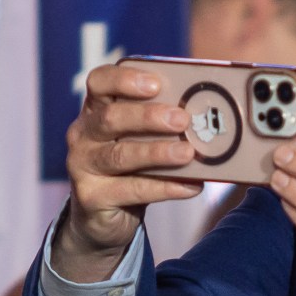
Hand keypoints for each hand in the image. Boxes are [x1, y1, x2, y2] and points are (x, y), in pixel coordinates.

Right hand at [55, 63, 201, 282]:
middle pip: (111, 118)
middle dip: (148, 116)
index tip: (156, 83)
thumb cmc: (132, 166)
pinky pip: (131, 190)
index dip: (124, 79)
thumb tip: (213, 117)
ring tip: (188, 153)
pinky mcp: (91, 197)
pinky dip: (165, 187)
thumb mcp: (142, 139)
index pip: (100, 82)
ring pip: (120, 155)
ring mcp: (82, 166)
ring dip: (158, 152)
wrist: (103, 216)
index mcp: (96, 110)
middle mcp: (83, 134)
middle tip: (182, 120)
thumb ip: (164, 124)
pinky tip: (190, 186)